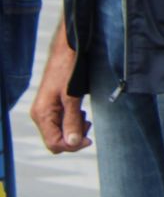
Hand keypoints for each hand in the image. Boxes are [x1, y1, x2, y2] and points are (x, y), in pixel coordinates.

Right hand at [30, 27, 90, 153]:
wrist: (67, 49)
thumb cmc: (68, 69)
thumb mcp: (72, 96)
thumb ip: (72, 120)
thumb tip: (72, 143)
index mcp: (41, 115)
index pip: (54, 143)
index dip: (72, 146)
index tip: (89, 140)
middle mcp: (41, 115)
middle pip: (56, 140)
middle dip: (73, 137)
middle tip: (87, 124)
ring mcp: (46, 110)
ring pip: (60, 131)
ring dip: (74, 128)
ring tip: (84, 116)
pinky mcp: (53, 105)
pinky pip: (62, 121)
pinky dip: (73, 120)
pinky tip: (80, 111)